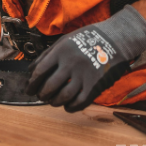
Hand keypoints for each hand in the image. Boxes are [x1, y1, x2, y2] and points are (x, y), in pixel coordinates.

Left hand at [27, 6, 145, 111]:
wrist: (115, 39)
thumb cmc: (87, 39)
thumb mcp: (64, 41)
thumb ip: (47, 55)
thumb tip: (30, 71)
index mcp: (61, 51)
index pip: (39, 71)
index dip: (32, 83)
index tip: (29, 89)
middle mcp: (70, 63)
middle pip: (50, 86)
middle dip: (42, 94)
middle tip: (41, 96)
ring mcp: (83, 75)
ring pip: (63, 96)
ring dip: (55, 102)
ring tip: (53, 101)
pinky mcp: (95, 85)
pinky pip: (80, 101)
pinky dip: (71, 107)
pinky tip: (67, 106)